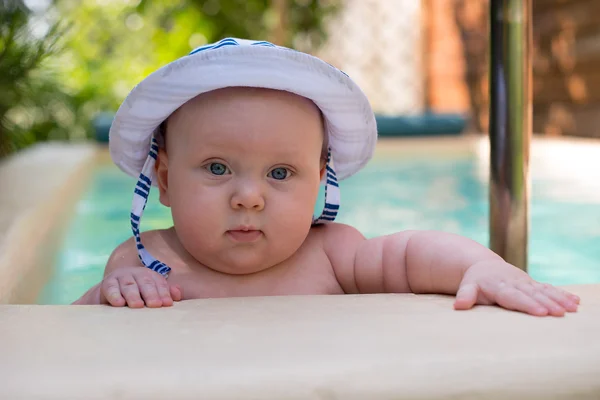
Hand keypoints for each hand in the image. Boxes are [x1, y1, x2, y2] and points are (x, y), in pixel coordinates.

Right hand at [99, 266, 182, 307]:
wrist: (111, 292)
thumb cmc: (137, 294)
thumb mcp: (151, 293)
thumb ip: (165, 293)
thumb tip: (178, 294)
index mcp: (149, 275)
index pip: (158, 283)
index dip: (164, 293)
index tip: (167, 304)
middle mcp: (136, 274)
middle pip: (145, 283)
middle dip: (151, 294)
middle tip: (155, 305)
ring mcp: (121, 277)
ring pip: (129, 285)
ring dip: (133, 295)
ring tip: (138, 306)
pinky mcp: (107, 284)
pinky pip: (111, 289)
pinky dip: (115, 295)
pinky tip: (119, 304)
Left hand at [453, 260, 579, 315]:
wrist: (483, 266)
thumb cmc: (475, 282)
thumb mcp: (467, 287)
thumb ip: (465, 296)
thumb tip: (458, 306)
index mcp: (499, 286)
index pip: (515, 297)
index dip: (527, 304)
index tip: (540, 312)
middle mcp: (515, 283)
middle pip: (532, 295)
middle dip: (547, 303)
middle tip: (560, 313)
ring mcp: (525, 282)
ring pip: (544, 291)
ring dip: (559, 299)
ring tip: (572, 308)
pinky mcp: (532, 283)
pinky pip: (548, 288)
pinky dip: (562, 294)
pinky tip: (575, 302)